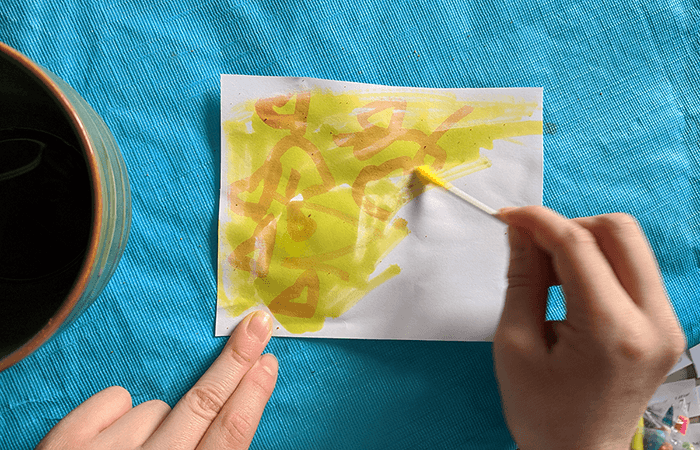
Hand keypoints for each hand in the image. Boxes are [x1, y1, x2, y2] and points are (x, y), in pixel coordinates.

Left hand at [36, 310, 277, 449]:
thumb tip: (235, 413)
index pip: (230, 434)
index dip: (253, 395)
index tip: (267, 362)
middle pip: (204, 403)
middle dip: (234, 362)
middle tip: (256, 325)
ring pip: (153, 407)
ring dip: (151, 424)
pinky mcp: (68, 442)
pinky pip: (115, 398)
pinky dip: (113, 414)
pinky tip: (107, 440)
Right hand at [493, 206, 684, 449]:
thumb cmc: (541, 410)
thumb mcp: (515, 344)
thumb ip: (522, 279)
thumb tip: (520, 230)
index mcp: (611, 330)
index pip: (578, 246)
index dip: (538, 221)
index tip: (508, 217)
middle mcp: (653, 320)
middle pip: (619, 231)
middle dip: (568, 226)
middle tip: (533, 247)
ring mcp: (667, 323)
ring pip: (631, 245)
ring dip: (586, 242)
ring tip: (550, 271)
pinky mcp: (666, 325)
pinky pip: (636, 269)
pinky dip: (600, 262)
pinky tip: (572, 285)